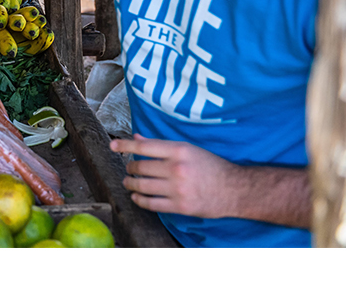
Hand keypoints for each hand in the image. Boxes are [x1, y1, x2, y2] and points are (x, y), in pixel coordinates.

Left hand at [110, 134, 240, 217]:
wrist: (233, 189)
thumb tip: (138, 139)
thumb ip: (163, 145)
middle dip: (130, 168)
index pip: (146, 146)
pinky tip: (136, 196)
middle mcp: (177, 168)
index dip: (126, 145)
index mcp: (180, 150)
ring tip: (129, 182)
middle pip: (141, 167)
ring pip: (142, 186)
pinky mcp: (178, 206)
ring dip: (131, 184)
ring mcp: (177, 189)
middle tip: (129, 168)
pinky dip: (139, 200)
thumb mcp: (190, 149)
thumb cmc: (212, 166)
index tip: (113, 145)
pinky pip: (151, 204)